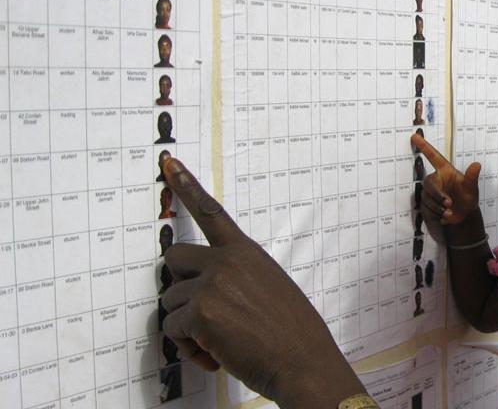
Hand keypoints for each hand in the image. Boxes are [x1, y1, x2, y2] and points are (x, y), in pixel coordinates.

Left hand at [159, 157, 362, 407]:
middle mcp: (227, 261)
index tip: (168, 162)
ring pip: (171, 303)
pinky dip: (189, 348)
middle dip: (179, 287)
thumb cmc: (291, 333)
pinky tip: (216, 355)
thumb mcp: (270, 289)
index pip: (211, 212)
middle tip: (201, 312)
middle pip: (173, 259)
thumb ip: (237, 278)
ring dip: (187, 327)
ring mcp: (212, 284)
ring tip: (219, 343)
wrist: (303, 362)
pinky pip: (174, 330)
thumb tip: (205, 290)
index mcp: (246, 252)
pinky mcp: (201, 312)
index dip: (186, 185)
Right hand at [411, 133, 480, 224]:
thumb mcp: (472, 188)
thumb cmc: (468, 198)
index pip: (433, 157)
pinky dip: (436, 213)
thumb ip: (472, 177)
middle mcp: (436, 180)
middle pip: (428, 183)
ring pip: (427, 197)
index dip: (424, 146)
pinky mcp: (427, 204)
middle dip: (437, 194)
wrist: (464, 216)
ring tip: (450, 212)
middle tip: (449, 203)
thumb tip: (477, 165)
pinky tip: (445, 217)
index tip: (415, 136)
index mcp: (445, 171)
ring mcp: (430, 192)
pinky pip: (426, 208)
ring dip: (438, 206)